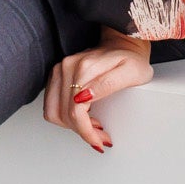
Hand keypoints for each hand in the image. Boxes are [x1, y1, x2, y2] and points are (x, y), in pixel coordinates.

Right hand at [43, 34, 150, 150]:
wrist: (124, 43)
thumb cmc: (131, 59)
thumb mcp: (131, 73)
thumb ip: (107, 84)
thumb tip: (83, 98)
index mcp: (84, 67)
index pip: (75, 110)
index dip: (86, 130)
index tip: (98, 141)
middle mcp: (67, 67)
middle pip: (63, 113)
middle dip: (82, 130)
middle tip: (101, 136)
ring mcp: (60, 69)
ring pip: (54, 111)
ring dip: (72, 125)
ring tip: (93, 127)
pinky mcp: (58, 74)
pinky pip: (53, 104)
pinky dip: (65, 116)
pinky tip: (84, 116)